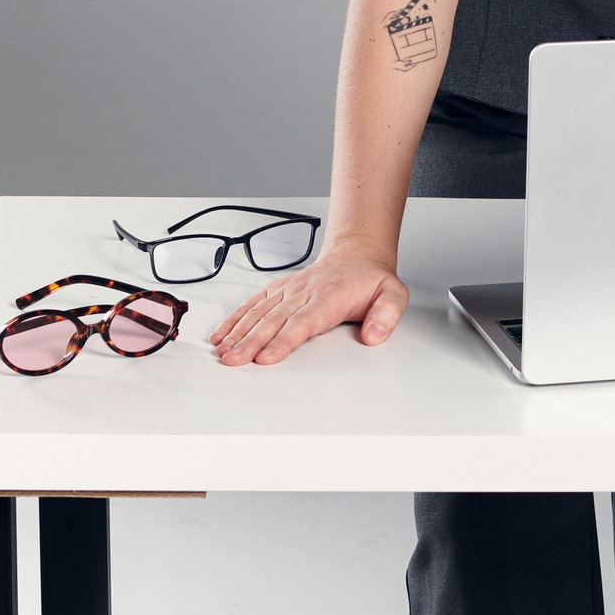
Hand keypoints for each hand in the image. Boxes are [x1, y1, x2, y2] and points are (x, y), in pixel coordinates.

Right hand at [209, 239, 407, 363]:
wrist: (358, 254)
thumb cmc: (371, 279)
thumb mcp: (393, 294)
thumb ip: (387, 315)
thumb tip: (375, 336)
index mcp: (329, 297)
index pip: (302, 322)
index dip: (282, 341)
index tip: (265, 357)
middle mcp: (304, 293)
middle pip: (273, 321)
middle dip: (250, 342)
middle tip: (233, 361)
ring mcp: (288, 290)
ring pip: (259, 312)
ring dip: (238, 332)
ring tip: (222, 351)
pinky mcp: (278, 289)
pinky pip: (253, 303)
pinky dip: (235, 318)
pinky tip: (221, 333)